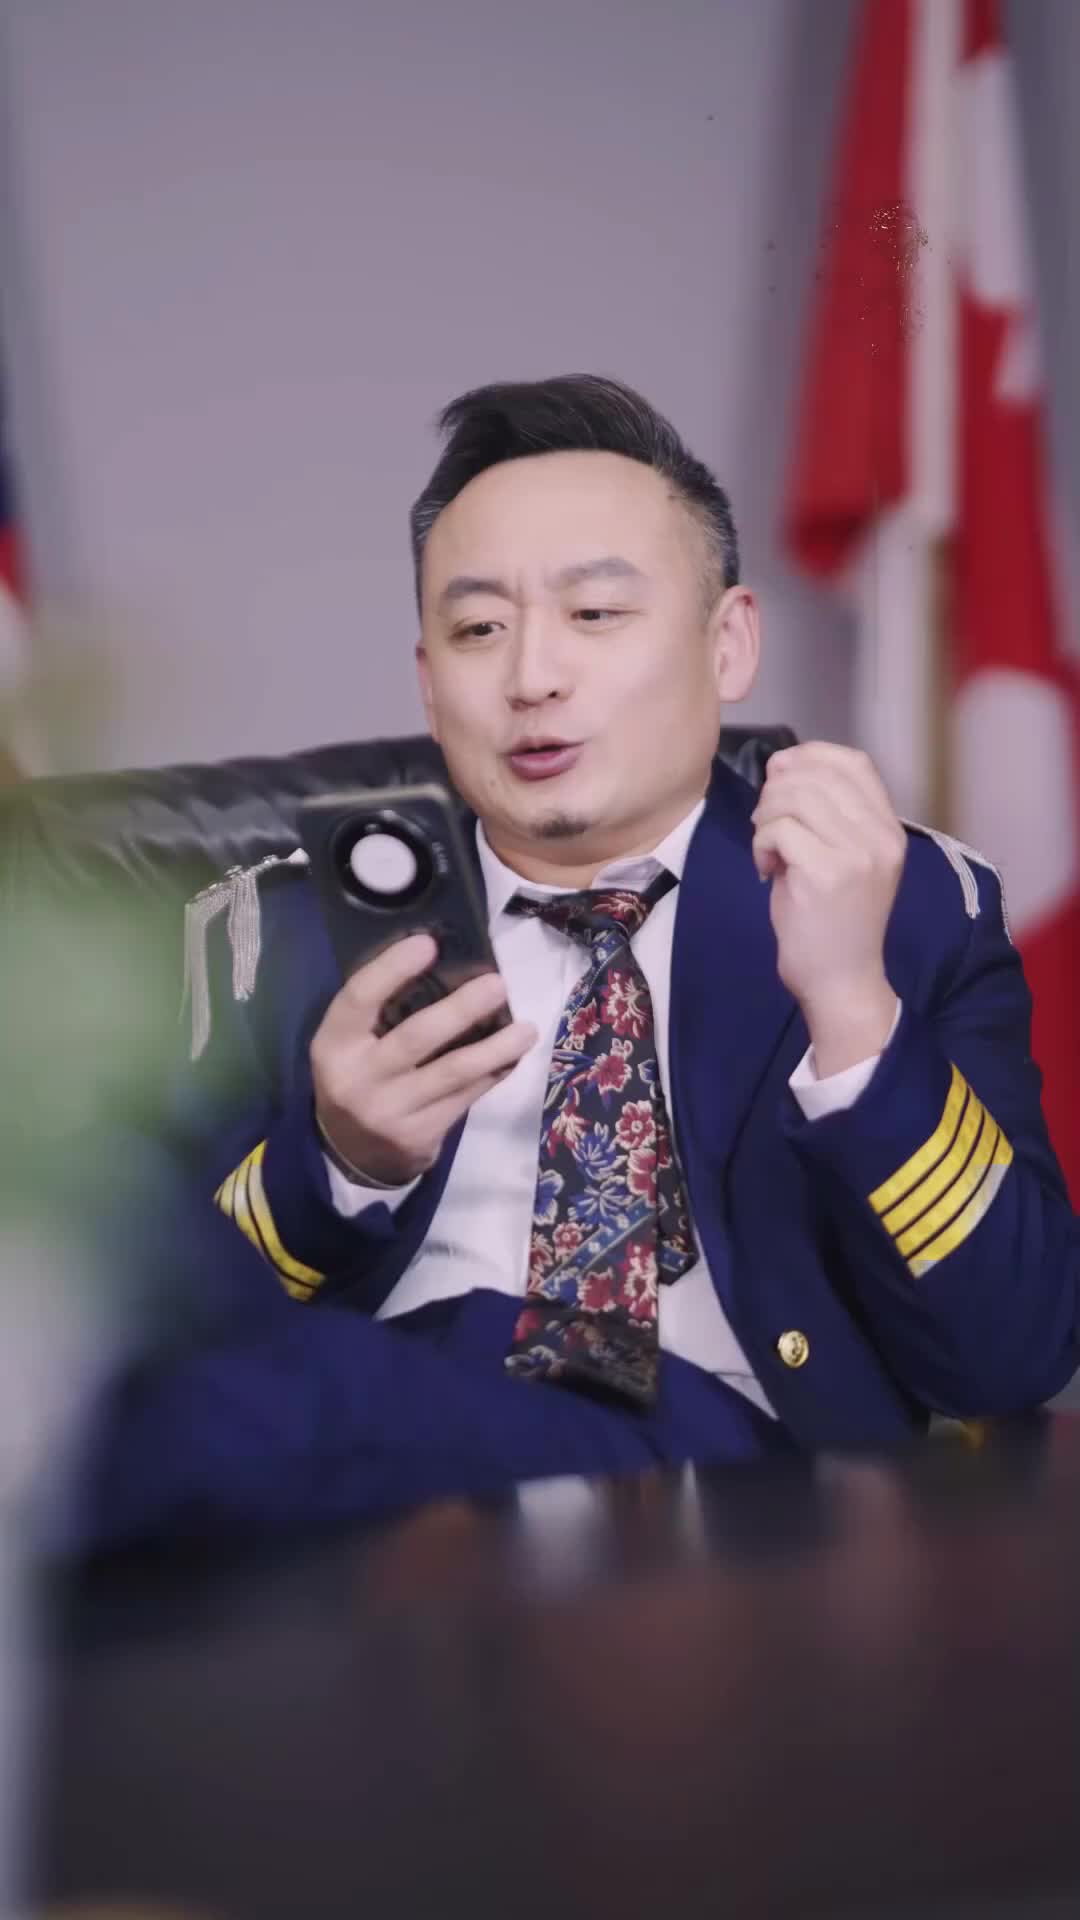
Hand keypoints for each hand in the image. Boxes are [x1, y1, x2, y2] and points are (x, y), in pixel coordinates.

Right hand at [311, 934, 538, 1184]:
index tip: (427, 943)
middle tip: (497, 984)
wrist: (352, 1154)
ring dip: (496, 1047)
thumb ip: (380, 1013)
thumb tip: (444, 964)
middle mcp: (359, 1078)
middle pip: (416, 1037)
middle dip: (461, 1009)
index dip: (391, 969)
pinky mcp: (420, 1135)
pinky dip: (494, 1073)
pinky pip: (466, 1097)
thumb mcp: (349, 1046)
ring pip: (453, 1072)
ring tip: (527, 1029)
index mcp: (334, 1045)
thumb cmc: (359, 1078)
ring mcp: (391, 1110)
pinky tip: (513, 1056)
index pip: (359, 998)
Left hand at [751, 743, 903, 1075]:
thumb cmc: (834, 921)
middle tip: (767, 827)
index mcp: (890, 829)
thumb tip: (784, 764)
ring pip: (793, 797)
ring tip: (768, 849)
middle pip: (816, 775)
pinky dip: (761, 844)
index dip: (811, 755)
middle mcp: (881, 837)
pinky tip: (766, 870)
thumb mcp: (846, 858)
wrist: (841, 980)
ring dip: (765, 819)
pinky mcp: (827, 873)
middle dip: (776, 792)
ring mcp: (857, 854)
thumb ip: (828, 813)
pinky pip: (778, 829)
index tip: (782, 776)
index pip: (854, 761)